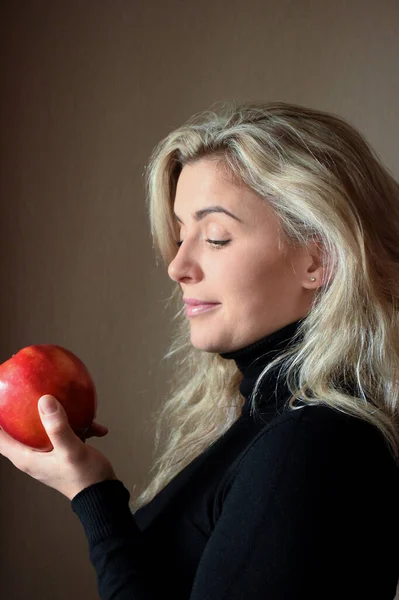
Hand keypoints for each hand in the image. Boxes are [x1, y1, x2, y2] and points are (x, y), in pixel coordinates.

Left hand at [0, 395, 116, 499]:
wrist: (103, 493)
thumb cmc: (84, 477)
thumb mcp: (71, 451)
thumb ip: (58, 427)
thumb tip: (45, 400)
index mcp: (27, 458)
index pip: (0, 439)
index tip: (2, 402)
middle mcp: (34, 455)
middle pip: (19, 430)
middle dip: (22, 412)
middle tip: (27, 395)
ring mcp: (49, 453)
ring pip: (44, 429)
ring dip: (54, 416)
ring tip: (64, 401)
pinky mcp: (64, 451)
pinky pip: (66, 432)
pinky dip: (78, 425)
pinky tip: (93, 424)